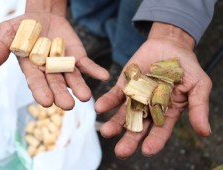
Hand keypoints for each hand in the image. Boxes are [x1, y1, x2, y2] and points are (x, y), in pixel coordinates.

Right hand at [0, 13, 108, 109]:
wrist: (43, 17)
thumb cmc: (23, 27)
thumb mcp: (8, 33)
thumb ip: (0, 48)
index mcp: (33, 69)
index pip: (36, 82)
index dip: (41, 91)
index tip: (46, 101)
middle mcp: (50, 72)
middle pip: (56, 85)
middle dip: (62, 95)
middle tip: (68, 105)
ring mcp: (65, 66)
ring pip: (73, 79)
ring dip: (80, 87)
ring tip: (86, 97)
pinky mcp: (78, 58)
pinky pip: (88, 66)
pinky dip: (95, 71)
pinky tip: (104, 76)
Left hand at [95, 22, 211, 157]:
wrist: (169, 45)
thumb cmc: (186, 66)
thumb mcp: (198, 84)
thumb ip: (199, 106)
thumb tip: (205, 132)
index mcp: (167, 112)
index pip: (160, 131)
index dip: (154, 141)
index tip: (147, 150)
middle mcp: (148, 109)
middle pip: (138, 127)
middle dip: (130, 139)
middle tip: (121, 151)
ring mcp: (135, 98)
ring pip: (123, 115)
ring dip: (114, 124)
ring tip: (106, 132)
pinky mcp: (124, 86)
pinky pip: (114, 96)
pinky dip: (107, 102)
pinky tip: (100, 107)